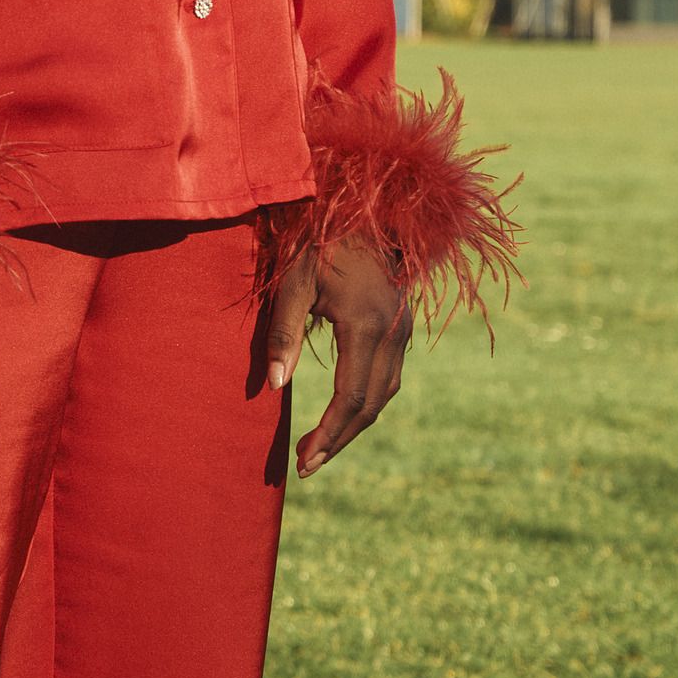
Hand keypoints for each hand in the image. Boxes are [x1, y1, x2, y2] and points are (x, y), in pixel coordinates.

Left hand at [261, 237, 410, 478]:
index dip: (327, 434)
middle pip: (369, 407)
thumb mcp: (294, 282)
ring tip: (318, 447)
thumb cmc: (321, 243)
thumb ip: (283, 334)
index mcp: (366, 325)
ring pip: (383, 395)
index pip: (348, 398)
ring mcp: (402, 332)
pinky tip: (340, 415)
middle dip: (338, 440)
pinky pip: (387, 378)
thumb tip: (275, 386)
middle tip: (305, 466)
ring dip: (352, 427)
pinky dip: (365, 404)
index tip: (302, 459)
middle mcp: (392, 334)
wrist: (367, 212)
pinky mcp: (401, 329)